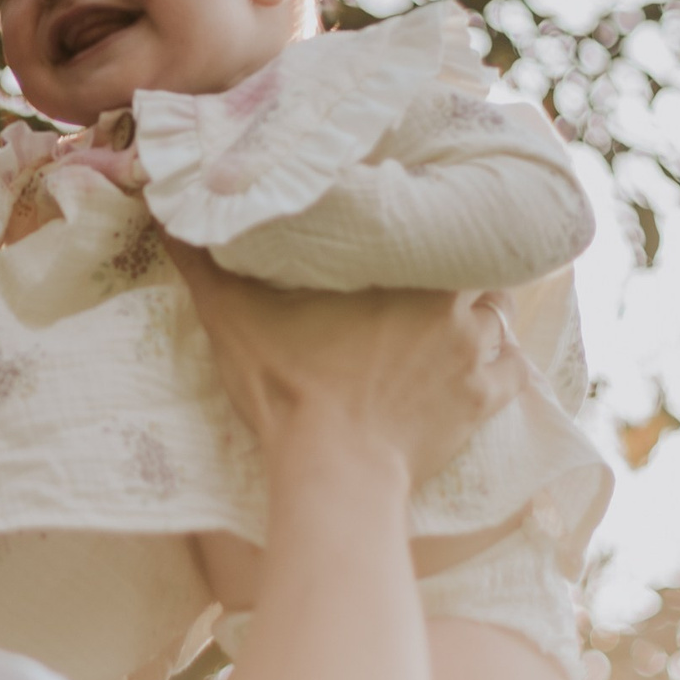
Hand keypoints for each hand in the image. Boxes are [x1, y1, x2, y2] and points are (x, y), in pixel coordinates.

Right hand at [168, 244, 521, 492]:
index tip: (403, 222)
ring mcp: (470, 354)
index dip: (419, 216)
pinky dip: (504, 363)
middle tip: (425, 270)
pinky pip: (514, 371)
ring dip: (480, 312)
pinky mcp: (481, 403)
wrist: (333, 469)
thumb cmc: (286, 386)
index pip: (429, 216)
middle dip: (453, 262)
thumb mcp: (232, 315)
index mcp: (397, 264)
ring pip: (498, 314)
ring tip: (453, 315)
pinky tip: (485, 362)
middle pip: (470, 262)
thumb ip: (203, 259)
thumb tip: (165, 210)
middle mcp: (448, 300)